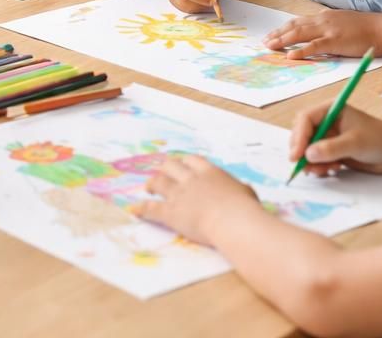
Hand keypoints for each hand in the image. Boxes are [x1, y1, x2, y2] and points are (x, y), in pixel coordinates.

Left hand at [134, 154, 262, 245]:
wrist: (232, 221)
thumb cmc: (244, 208)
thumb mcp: (247, 194)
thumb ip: (241, 189)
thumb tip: (244, 189)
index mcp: (210, 173)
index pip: (193, 160)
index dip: (186, 162)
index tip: (183, 165)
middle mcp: (191, 179)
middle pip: (171, 166)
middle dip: (166, 168)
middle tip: (163, 173)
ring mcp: (179, 194)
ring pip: (159, 182)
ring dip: (152, 183)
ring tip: (148, 186)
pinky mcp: (171, 212)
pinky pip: (151, 208)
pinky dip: (142, 209)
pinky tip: (134, 210)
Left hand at [265, 9, 381, 59]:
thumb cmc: (367, 28)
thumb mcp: (343, 22)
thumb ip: (329, 26)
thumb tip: (318, 33)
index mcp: (324, 16)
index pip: (298, 21)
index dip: (283, 28)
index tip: (272, 34)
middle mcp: (323, 20)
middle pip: (294, 26)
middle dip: (277, 34)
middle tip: (264, 41)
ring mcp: (328, 30)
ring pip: (299, 34)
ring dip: (282, 40)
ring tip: (270, 46)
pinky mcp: (335, 41)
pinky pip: (314, 46)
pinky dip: (300, 51)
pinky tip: (290, 55)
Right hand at [288, 102, 381, 176]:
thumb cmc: (380, 140)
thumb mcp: (355, 143)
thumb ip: (331, 148)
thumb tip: (308, 154)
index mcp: (331, 110)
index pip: (305, 119)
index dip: (299, 136)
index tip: (297, 155)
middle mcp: (327, 122)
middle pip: (302, 133)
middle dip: (301, 150)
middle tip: (303, 167)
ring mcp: (329, 137)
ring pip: (308, 148)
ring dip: (310, 161)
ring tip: (322, 171)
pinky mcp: (333, 151)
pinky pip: (317, 158)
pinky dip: (319, 166)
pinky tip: (331, 170)